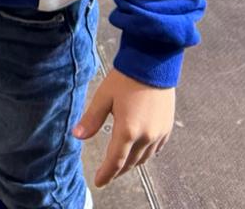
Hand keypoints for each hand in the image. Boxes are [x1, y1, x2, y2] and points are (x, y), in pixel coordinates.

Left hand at [73, 69, 175, 187]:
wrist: (153, 64)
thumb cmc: (126, 78)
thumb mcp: (104, 96)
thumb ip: (91, 118)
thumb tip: (77, 135)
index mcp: (128, 130)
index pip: (115, 161)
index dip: (106, 174)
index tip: (98, 181)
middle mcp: (146, 136)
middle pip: (130, 163)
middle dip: (117, 171)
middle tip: (107, 175)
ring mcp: (159, 133)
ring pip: (144, 158)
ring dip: (131, 164)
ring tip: (120, 164)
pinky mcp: (167, 127)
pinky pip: (155, 150)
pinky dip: (144, 155)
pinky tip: (138, 152)